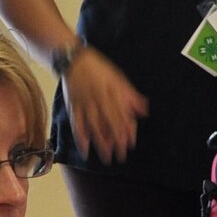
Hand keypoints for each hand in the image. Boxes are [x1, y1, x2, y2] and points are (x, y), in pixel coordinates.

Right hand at [61, 47, 148, 163]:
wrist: (74, 59)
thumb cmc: (99, 68)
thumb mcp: (118, 78)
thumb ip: (130, 95)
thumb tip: (143, 110)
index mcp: (112, 93)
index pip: (122, 115)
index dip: (126, 130)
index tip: (130, 144)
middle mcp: (99, 100)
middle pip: (109, 123)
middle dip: (116, 141)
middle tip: (121, 156)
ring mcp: (85, 104)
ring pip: (94, 126)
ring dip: (100, 143)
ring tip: (106, 157)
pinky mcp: (73, 106)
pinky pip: (77, 124)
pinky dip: (80, 137)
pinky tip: (85, 149)